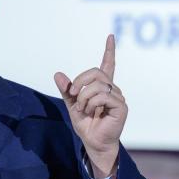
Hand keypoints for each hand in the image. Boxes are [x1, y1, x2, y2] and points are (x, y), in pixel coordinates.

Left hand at [53, 34, 126, 177]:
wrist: (93, 142)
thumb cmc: (86, 124)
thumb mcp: (72, 105)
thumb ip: (66, 90)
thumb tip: (57, 74)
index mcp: (102, 87)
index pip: (108, 65)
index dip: (109, 50)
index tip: (110, 36)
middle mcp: (112, 89)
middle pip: (96, 72)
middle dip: (80, 82)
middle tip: (73, 95)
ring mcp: (118, 97)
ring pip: (97, 85)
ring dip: (84, 97)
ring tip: (84, 109)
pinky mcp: (121, 106)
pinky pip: (103, 96)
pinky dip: (92, 103)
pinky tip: (92, 111)